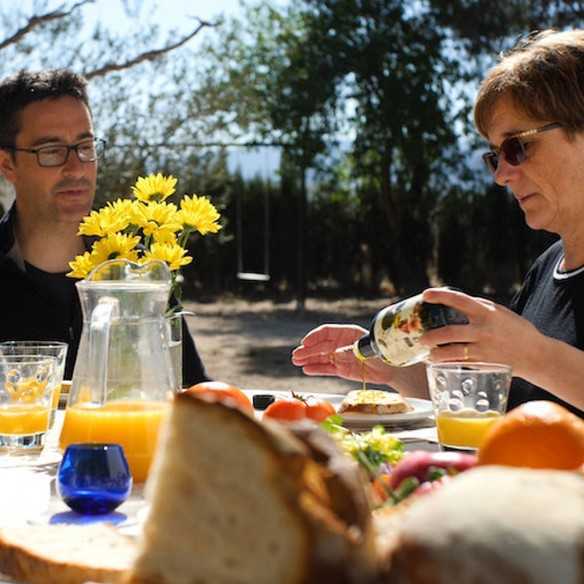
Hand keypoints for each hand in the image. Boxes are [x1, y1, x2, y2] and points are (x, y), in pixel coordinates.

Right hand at [291, 324, 394, 384]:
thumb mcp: (368, 350)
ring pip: (321, 357)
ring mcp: (340, 356)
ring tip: (296, 362)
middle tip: (296, 355)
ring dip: (308, 359)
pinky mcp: (341, 369)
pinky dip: (316, 369)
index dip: (315, 337)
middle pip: (320, 345)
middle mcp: (340, 343)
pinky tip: (306, 369)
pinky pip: (326, 368)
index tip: (305, 342)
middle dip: (308, 350)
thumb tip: (335, 353)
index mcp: (347, 333)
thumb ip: (351, 351)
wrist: (391, 369)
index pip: (326, 332)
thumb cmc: (382, 354)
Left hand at [420, 288, 540, 376]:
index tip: (425, 295)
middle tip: (420, 338)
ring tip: (427, 355)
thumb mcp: (500, 313)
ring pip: (452, 352)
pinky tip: (438, 364)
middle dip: (431, 336)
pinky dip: (447, 364)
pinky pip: (460, 363)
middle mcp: (483, 330)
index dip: (440, 296)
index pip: (459, 300)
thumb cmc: (516, 330)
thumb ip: (480, 308)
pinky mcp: (484, 364)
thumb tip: (456, 303)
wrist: (537, 355)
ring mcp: (483, 349)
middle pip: (449, 332)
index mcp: (487, 313)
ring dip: (435, 354)